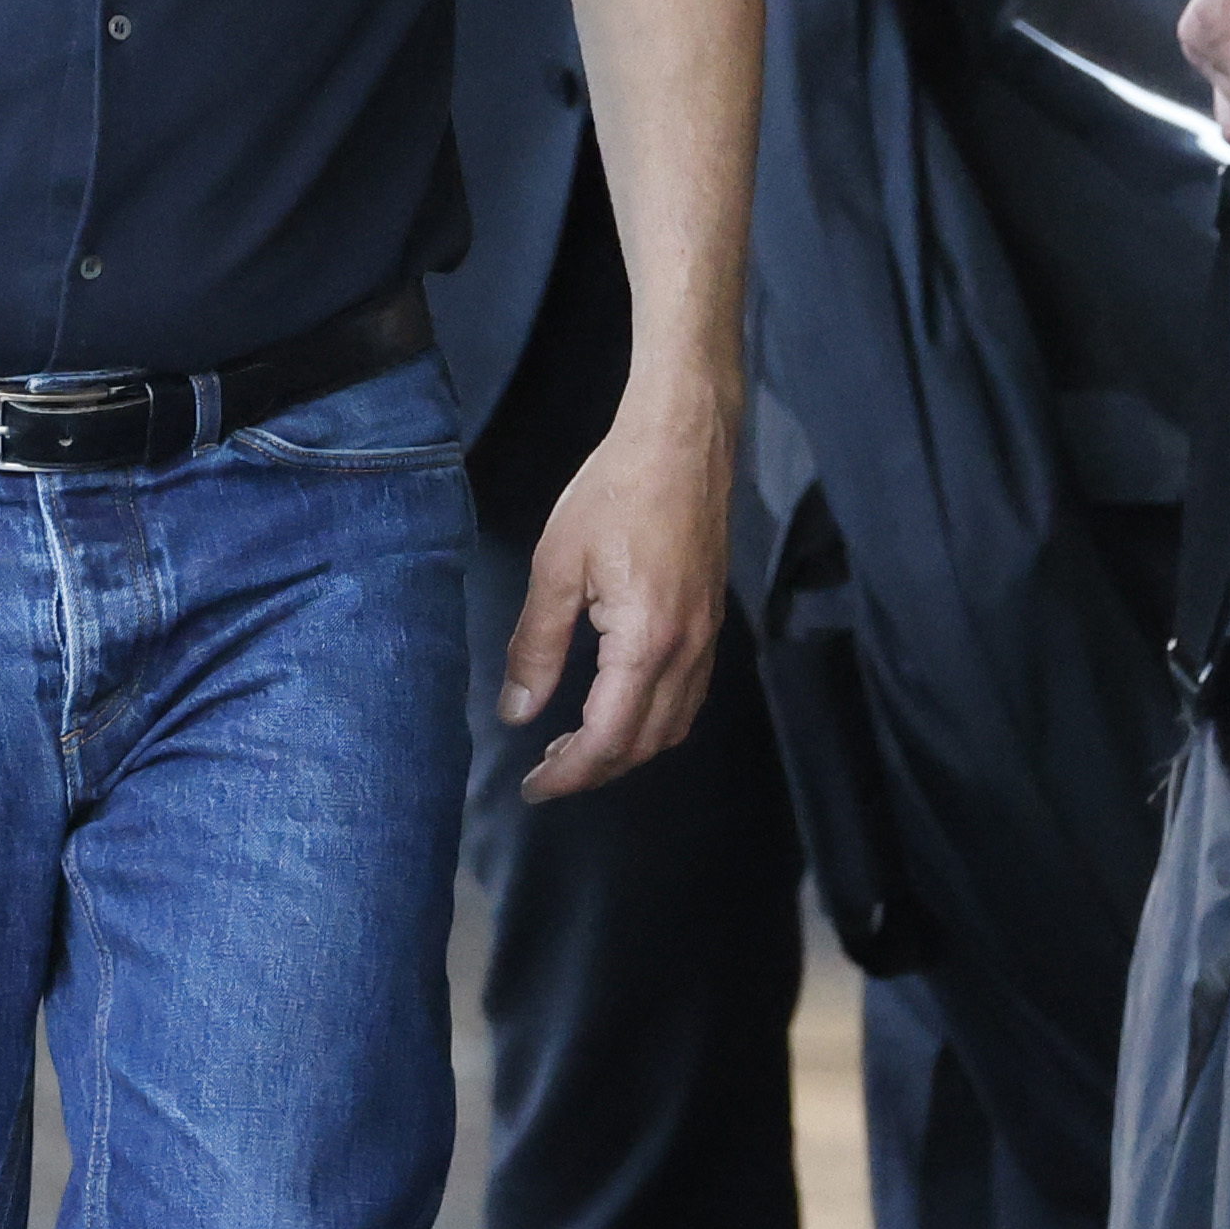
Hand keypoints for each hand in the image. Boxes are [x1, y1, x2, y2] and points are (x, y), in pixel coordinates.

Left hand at [503, 402, 729, 799]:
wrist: (684, 440)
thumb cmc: (616, 491)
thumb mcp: (557, 566)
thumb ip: (536, 646)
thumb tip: (517, 712)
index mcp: (646, 642)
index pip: (608, 739)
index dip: (569, 774)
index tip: (532, 788)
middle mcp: (687, 651)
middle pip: (646, 745)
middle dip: (595, 770)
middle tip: (545, 772)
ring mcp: (707, 639)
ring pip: (673, 726)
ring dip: (626, 750)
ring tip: (575, 747)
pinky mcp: (712, 622)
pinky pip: (688, 697)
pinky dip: (652, 721)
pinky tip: (616, 706)